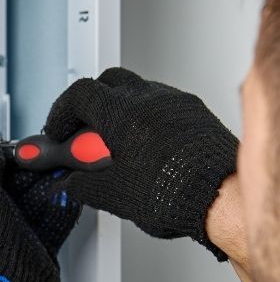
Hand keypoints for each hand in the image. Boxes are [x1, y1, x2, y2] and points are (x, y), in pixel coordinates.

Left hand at [0, 132, 81, 281]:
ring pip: (31, 204)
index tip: (16, 149)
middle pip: (8, 188)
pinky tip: (68, 194)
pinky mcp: (34, 250)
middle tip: (42, 159)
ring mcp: (9, 238)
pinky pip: (49, 222)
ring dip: (47, 187)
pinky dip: (61, 208)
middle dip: (28, 172)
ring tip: (59, 171)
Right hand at [44, 67, 238, 259]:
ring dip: (120, 110)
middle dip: (90, 105)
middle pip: (107, 82)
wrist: (222, 199)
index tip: (58, 132)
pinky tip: (145, 147)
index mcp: (122, 113)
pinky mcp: (195, 113)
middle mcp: (149, 99)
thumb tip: (70, 183)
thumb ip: (81, 184)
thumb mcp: (112, 194)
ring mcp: (175, 102)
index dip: (62, 113)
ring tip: (116, 144)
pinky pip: (163, 103)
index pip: (79, 94)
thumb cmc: (175, 193)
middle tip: (84, 134)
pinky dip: (146, 118)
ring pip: (137, 90)